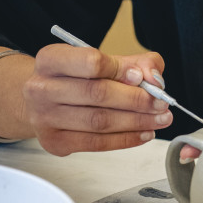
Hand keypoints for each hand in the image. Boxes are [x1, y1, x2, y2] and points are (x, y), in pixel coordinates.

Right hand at [22, 44, 172, 154]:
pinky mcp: (54, 142)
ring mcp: (45, 118)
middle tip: (161, 103)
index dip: (120, 70)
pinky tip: (143, 133)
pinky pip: (96, 143)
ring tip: (159, 119)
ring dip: (136, 122)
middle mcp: (41, 88)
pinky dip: (125, 139)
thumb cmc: (79, 77)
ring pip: (99, 121)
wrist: (45, 100)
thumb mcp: (106, 60)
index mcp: (51, 59)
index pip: (90, 62)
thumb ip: (136, 63)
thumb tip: (154, 79)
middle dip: (136, 100)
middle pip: (97, 94)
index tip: (142, 77)